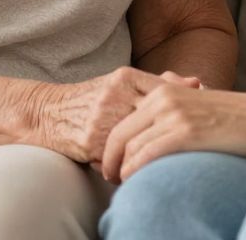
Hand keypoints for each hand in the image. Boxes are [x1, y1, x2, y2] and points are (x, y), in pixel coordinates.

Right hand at [31, 68, 201, 162]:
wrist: (48, 113)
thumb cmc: (93, 99)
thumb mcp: (122, 84)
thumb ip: (158, 83)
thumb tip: (196, 83)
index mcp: (125, 77)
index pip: (165, 93)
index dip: (181, 111)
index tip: (192, 123)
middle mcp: (115, 95)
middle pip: (157, 119)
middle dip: (171, 134)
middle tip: (189, 146)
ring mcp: (102, 118)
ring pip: (141, 141)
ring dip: (152, 153)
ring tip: (165, 162)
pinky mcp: (92, 141)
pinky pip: (122, 158)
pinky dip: (131, 164)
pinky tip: (137, 169)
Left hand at [100, 84, 245, 181]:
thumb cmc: (232, 116)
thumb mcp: (195, 103)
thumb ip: (171, 109)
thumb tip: (149, 126)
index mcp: (164, 90)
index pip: (124, 119)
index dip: (112, 144)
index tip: (111, 162)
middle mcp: (164, 99)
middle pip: (120, 133)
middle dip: (109, 158)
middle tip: (108, 177)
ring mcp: (174, 114)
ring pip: (131, 146)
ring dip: (122, 169)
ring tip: (123, 184)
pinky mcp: (186, 132)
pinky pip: (147, 154)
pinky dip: (135, 170)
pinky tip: (134, 181)